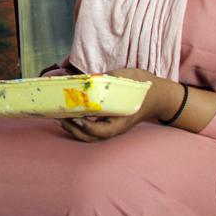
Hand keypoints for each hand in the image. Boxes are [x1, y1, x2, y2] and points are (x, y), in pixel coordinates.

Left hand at [55, 68, 183, 142]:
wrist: (157, 95)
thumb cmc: (142, 87)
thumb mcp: (128, 80)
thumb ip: (109, 80)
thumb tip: (90, 78)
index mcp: (123, 120)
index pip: (102, 130)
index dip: (87, 125)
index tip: (75, 117)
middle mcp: (116, 127)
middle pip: (92, 136)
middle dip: (73, 129)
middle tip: (58, 117)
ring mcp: (112, 127)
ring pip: (90, 136)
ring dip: (73, 129)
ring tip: (58, 119)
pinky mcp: (109, 123)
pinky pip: (91, 130)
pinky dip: (78, 126)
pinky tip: (67, 117)